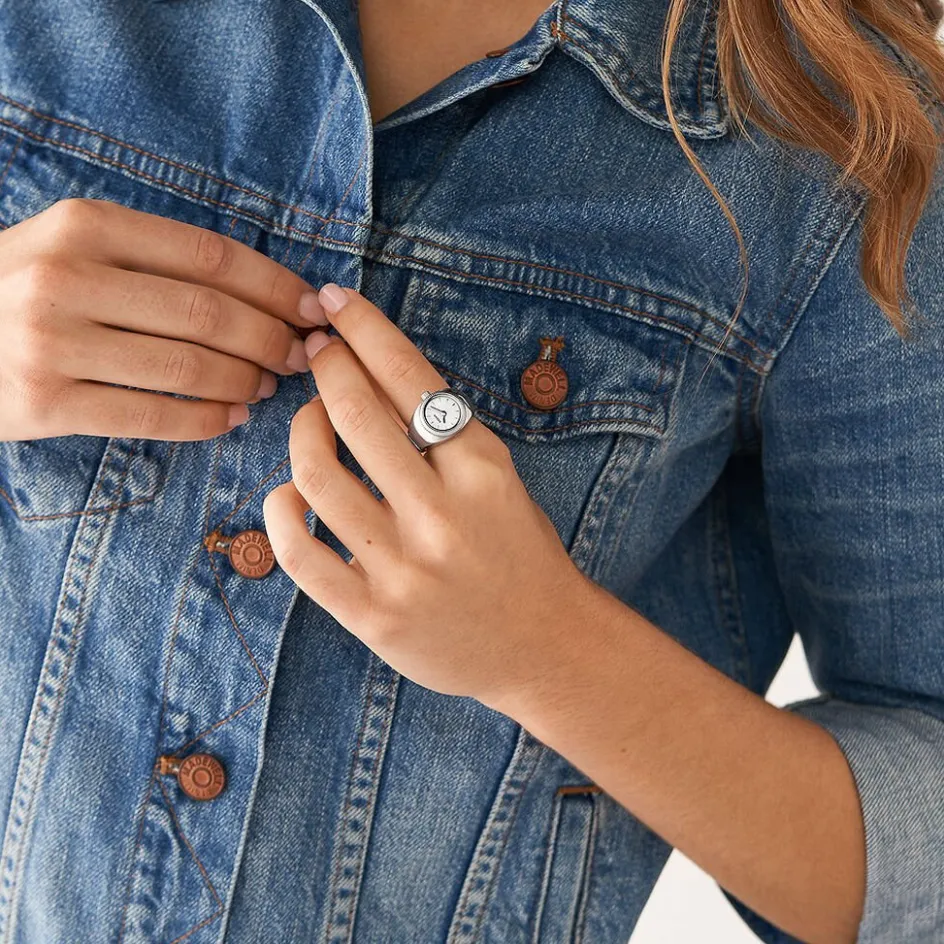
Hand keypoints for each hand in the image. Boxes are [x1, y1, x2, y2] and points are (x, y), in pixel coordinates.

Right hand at [0, 197, 322, 441]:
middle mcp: (66, 276)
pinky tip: (232, 418)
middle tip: (301, 356)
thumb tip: (262, 292)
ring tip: (268, 386)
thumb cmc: (22, 290)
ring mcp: (51, 341)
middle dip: (273, 338)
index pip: (211, 255)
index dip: (276, 285)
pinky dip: (207, 420)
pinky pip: (152, 415)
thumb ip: (153, 258)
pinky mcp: (43, 403)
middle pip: (209, 313)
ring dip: (246, 381)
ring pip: (188, 366)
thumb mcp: (74, 247)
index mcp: (85, 225)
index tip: (314, 308)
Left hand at [262, 284, 596, 704]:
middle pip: (357, 415)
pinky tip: (288, 494)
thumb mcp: (500, 482)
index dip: (364, 329)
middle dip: (326, 369)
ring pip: (317, 477)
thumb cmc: (521, 554)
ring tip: (309, 423)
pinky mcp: (372, 615)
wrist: (544, 647)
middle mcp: (442, 514)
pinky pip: (298, 553)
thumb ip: (443, 437)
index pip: (410, 377)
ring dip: (300, 433)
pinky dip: (280, 511)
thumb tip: (368, 373)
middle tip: (316, 353)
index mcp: (483, 470)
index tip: (335, 303)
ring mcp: (403, 569)